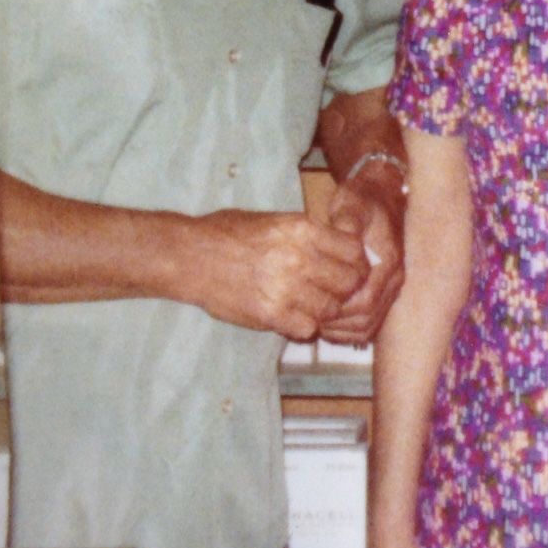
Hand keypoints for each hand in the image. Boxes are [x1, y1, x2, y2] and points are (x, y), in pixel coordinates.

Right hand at [191, 208, 370, 340]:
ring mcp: (286, 287)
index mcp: (302, 229)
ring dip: (325, 310)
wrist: (191, 256)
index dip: (357, 262)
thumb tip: (339, 245)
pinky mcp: (270, 314)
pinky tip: (293, 317)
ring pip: (331, 308)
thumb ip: (307, 234)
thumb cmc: (227, 233)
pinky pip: (307, 328)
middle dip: (346, 289)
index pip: (354, 250)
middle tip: (334, 292)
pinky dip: (304, 326)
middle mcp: (299, 257)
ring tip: (310, 305)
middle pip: (349, 281)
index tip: (350, 269)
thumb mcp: (273, 220)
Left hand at [318, 171, 405, 343]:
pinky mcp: (384, 292)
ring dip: (342, 330)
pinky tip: (328, 323)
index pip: (366, 300)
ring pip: (369, 325)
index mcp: (388, 261)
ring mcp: (391, 288)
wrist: (381, 195)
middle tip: (309, 320)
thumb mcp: (352, 203)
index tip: (313, 306)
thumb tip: (344, 236)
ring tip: (316, 324)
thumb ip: (348, 221)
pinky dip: (349, 329)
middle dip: (337, 324)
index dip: (339, 309)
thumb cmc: (363, 200)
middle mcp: (395, 279)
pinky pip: (370, 322)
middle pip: (367, 319)